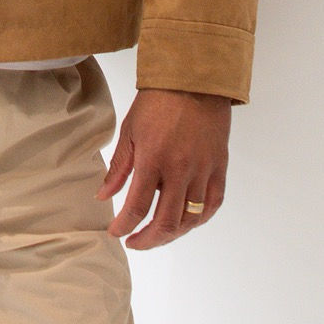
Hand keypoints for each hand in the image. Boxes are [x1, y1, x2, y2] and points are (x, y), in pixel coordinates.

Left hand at [94, 87, 230, 248]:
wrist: (194, 81)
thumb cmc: (157, 102)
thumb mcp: (130, 130)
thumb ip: (119, 167)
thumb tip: (103, 196)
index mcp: (153, 158)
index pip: (137, 206)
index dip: (124, 226)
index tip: (115, 233)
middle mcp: (180, 169)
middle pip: (166, 222)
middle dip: (148, 240)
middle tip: (135, 242)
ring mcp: (203, 170)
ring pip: (190, 219)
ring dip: (172, 234)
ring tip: (157, 235)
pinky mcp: (220, 168)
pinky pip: (212, 205)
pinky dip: (199, 219)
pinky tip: (185, 222)